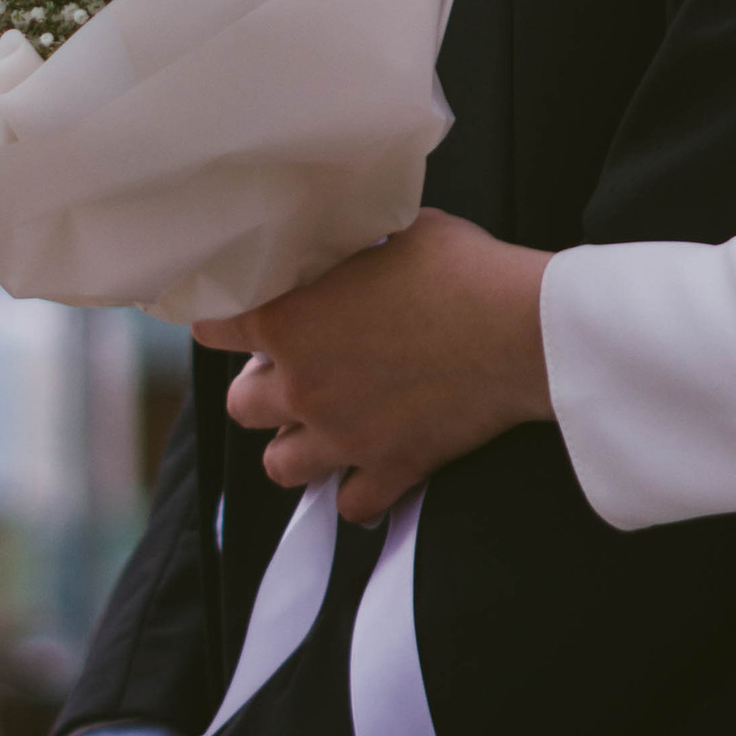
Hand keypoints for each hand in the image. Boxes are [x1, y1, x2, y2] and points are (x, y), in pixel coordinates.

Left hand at [196, 209, 552, 525]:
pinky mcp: (391, 469)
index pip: (213, 330)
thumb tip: (341, 239)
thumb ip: (351, 246)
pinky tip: (371, 465)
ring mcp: (344, 437)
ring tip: (321, 423)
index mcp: (291, 322)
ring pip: (280, 465)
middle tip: (295, 367)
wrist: (522, 329)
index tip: (236, 318)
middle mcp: (304, 387)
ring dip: (295, 445)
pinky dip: (357, 489)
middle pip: (241, 406)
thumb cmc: (461, 268)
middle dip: (261, 387)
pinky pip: (351, 505)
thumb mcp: (397, 230)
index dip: (222, 321)